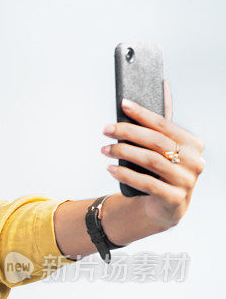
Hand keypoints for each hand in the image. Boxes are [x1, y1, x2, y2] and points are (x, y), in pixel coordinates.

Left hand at [101, 80, 205, 230]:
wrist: (166, 207)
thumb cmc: (162, 173)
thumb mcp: (161, 151)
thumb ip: (157, 129)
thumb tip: (158, 90)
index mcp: (193, 144)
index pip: (165, 125)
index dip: (142, 114)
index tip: (123, 104)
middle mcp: (194, 161)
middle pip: (156, 142)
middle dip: (128, 133)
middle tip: (106, 129)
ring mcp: (186, 181)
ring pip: (151, 161)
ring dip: (124, 153)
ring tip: (104, 149)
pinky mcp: (174, 198)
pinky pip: (147, 183)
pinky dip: (126, 174)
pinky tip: (110, 168)